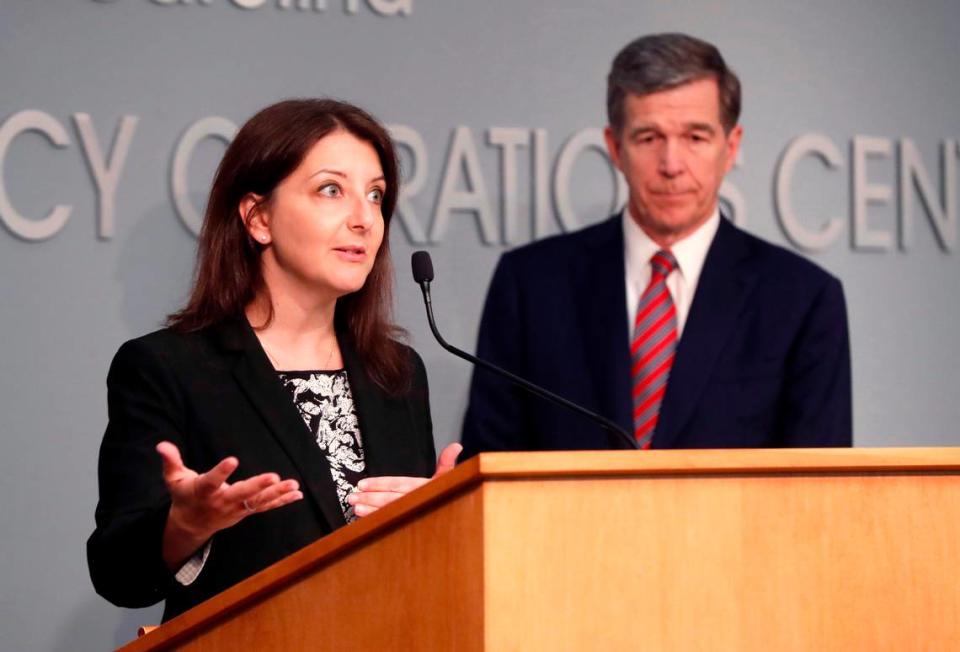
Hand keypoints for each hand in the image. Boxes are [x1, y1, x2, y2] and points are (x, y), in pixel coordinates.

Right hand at [157, 441, 302, 568]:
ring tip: (293, 485)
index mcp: (203, 491)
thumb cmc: (185, 495)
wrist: (191, 525)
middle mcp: (222, 502)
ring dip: (277, 494)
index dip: (221, 471)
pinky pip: (266, 507)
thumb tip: (161, 445)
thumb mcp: (173, 479)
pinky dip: (282, 501)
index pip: (212, 481)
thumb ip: (170, 461)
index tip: (232, 460)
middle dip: (258, 486)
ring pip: (258, 502)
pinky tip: (297, 494)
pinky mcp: (246, 511)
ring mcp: (236, 509)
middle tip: (274, 477)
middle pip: (241, 494)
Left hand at [346, 443, 461, 517]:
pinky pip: (391, 523)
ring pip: (388, 512)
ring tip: (355, 508)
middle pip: (389, 498)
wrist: (458, 520)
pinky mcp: (408, 526)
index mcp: (423, 487)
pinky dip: (377, 523)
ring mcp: (412, 514)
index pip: (398, 483)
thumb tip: (456, 446)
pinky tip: (364, 522)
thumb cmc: (447, 496)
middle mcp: (416, 500)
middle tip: (352, 497)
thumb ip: (447, 462)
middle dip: (370, 497)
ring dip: (370, 511)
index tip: (363, 484)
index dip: (379, 484)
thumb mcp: (448, 478)